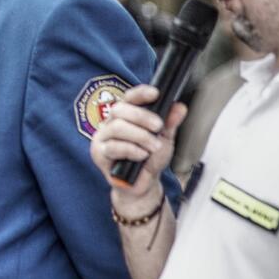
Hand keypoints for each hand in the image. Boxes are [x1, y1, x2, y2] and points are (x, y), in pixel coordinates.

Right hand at [90, 84, 186, 211]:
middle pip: (120, 109)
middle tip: (158, 126)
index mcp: (125, 116)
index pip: (129, 98)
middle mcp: (110, 123)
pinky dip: (131, 150)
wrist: (142, 185)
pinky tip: (141, 155)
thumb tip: (179, 107)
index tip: (156, 94)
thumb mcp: (165, 139)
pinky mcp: (98, 153)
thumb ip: (170, 123)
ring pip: (117, 127)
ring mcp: (102, 138)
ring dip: (140, 136)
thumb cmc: (149, 160)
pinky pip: (113, 147)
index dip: (140, 93)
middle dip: (141, 116)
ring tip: (153, 146)